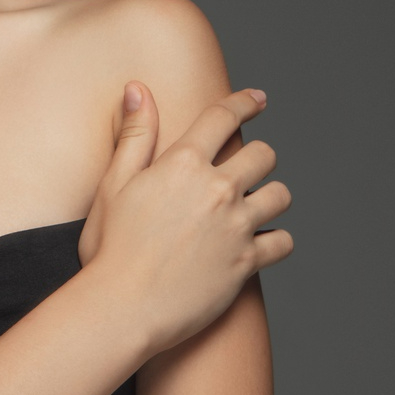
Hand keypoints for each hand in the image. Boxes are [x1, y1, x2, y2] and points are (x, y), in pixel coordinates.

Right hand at [77, 83, 292, 356]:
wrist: (123, 306)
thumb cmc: (111, 247)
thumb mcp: (113, 184)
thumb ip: (134, 135)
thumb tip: (138, 89)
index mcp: (182, 164)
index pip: (223, 118)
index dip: (244, 103)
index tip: (259, 99)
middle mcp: (217, 189)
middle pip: (263, 155)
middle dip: (258, 156)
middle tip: (247, 168)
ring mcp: (236, 226)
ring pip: (280, 196)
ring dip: (271, 196)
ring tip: (256, 205)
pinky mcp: (248, 262)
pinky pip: (283, 242)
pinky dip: (276, 240)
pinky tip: (262, 243)